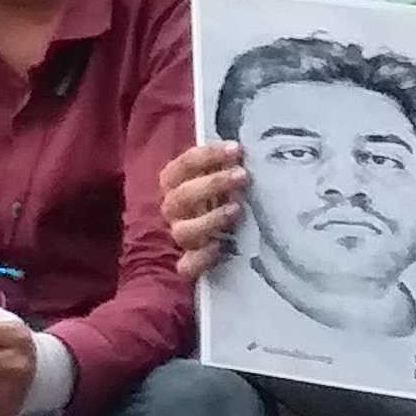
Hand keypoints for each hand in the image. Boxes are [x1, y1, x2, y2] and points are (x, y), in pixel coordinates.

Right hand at [157, 137, 248, 277]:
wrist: (216, 234)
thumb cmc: (218, 195)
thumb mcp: (218, 176)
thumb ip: (223, 164)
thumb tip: (243, 149)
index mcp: (174, 182)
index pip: (184, 164)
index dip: (208, 155)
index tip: (236, 150)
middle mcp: (173, 208)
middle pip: (182, 196)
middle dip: (213, 183)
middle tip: (242, 176)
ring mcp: (179, 234)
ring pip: (183, 231)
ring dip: (210, 219)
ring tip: (236, 209)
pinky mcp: (188, 261)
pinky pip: (186, 265)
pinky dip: (201, 258)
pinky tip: (218, 248)